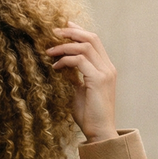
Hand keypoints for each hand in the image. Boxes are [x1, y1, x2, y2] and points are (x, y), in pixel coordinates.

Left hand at [46, 21, 118, 142]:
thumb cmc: (89, 115)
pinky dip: (65, 60)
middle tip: (54, 32)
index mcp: (106, 68)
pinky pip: (79, 61)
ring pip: (85, 46)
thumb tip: (63, 66)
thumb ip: (75, 77)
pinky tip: (55, 67)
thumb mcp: (80, 91)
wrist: (100, 131)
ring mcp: (105, 73)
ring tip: (49, 51)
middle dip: (71, 32)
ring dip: (65, 46)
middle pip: (91, 38)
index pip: (94, 41)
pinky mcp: (98, 80)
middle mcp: (108, 68)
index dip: (79, 31)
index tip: (64, 27)